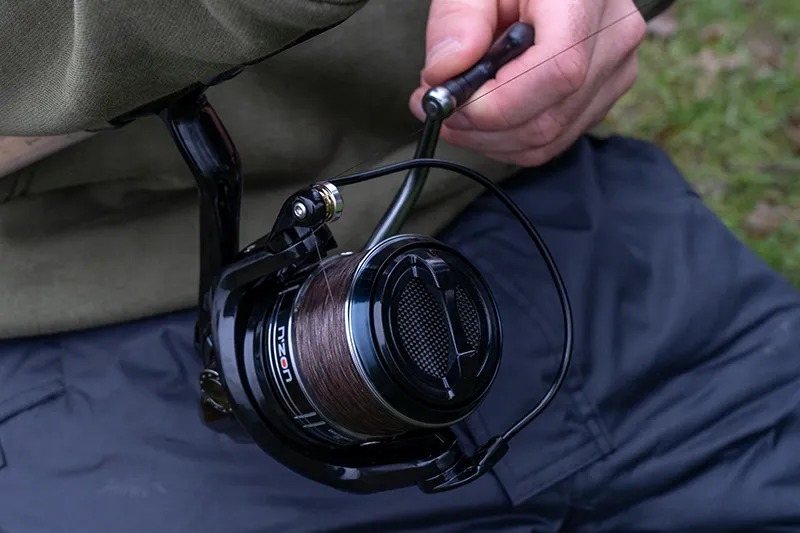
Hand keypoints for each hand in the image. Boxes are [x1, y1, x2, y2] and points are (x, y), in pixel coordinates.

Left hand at [409, 0, 646, 166]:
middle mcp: (613, 39)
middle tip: (434, 106)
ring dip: (487, 138)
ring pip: (548, 139)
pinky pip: (552, 140)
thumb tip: (445, 73)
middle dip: (480, 126)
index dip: (499, 103)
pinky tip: (480, 113)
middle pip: (549, 117)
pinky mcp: (602, 97)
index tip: (451, 101)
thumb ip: (457, 18)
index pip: (558, 71)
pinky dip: (506, 139)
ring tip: (451, 106)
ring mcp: (614, 72)